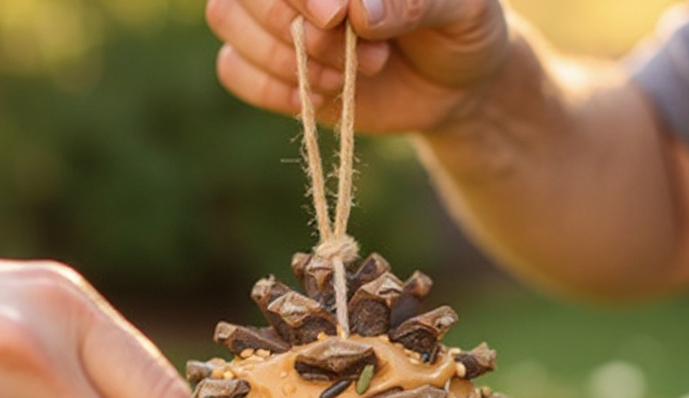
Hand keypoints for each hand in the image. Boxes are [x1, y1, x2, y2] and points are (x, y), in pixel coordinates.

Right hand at [206, 0, 511, 133]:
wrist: (455, 82)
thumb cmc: (461, 27)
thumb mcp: (461, 8)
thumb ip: (414, 0)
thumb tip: (359, 10)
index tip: (336, 17)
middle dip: (296, 29)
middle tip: (363, 55)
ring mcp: (276, 12)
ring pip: (227, 17)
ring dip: (283, 58)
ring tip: (348, 75)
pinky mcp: (271, 62)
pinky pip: (231, 68)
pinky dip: (270, 89)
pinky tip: (319, 96)